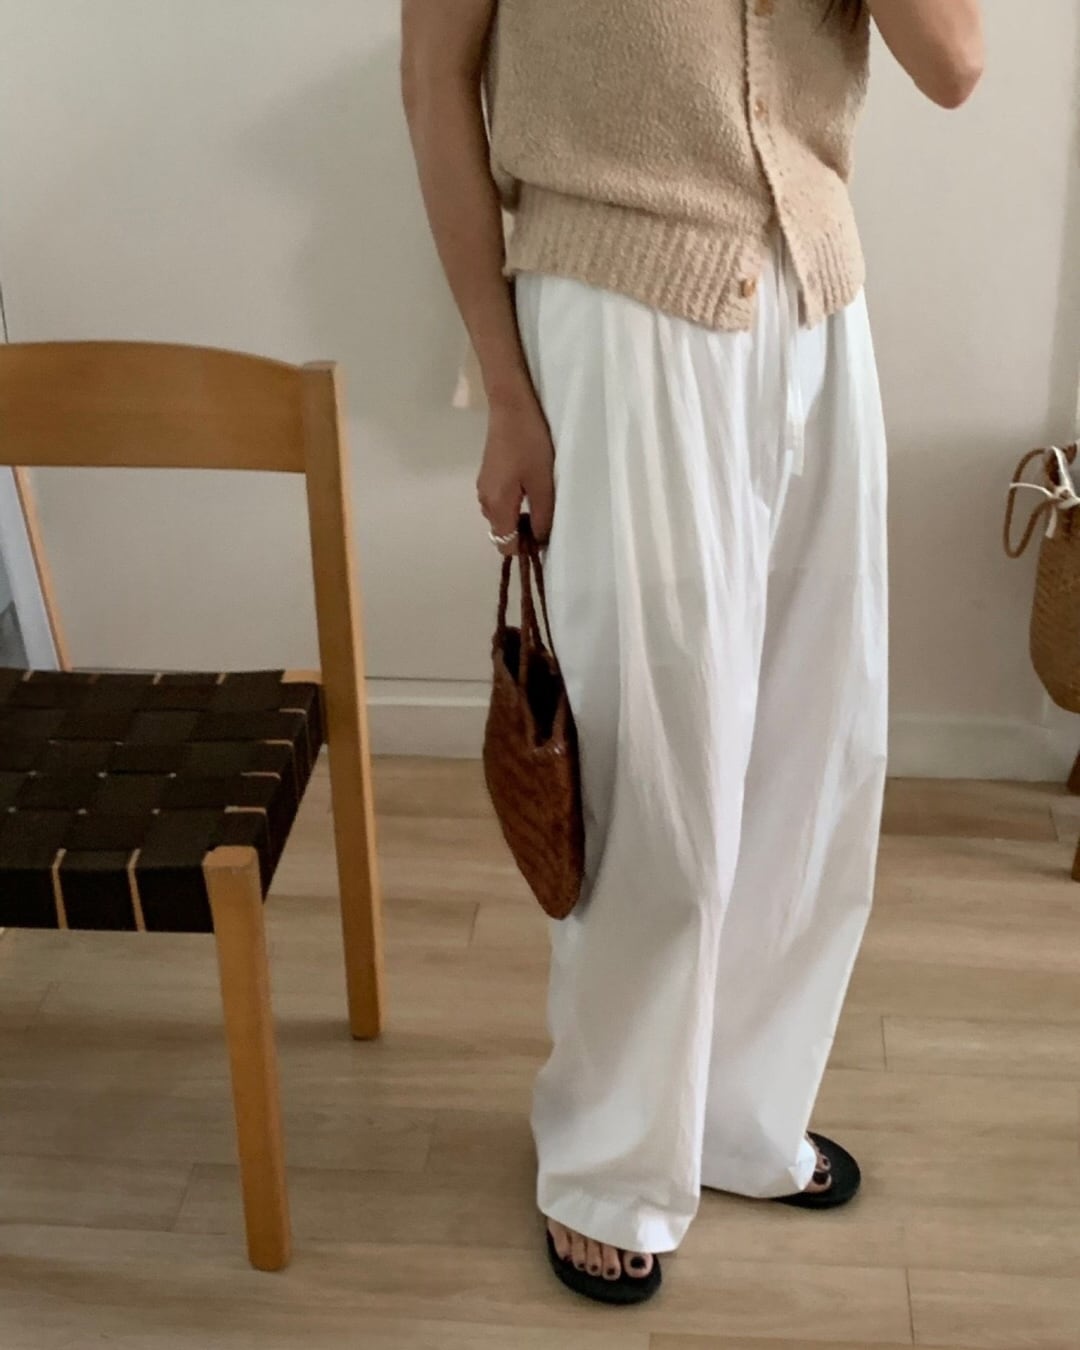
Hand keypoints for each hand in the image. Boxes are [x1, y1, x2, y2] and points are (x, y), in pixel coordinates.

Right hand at [477, 390, 555, 554]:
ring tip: (539, 497)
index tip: (543, 536)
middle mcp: (484, 501)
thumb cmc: (530, 444)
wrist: (510, 406)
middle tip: (545, 515)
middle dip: (522, 533)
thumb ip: (542, 516)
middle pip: (501, 533)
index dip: (524, 548)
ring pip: (501, 517)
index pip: (505, 546)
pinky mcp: (487, 475)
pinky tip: (528, 485)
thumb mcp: (543, 483)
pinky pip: (499, 501)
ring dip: (518, 516)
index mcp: (497, 506)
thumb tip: (540, 541)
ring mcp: (483, 487)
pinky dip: (513, 503)